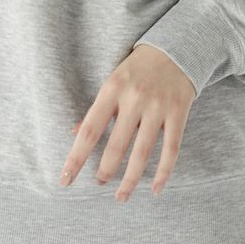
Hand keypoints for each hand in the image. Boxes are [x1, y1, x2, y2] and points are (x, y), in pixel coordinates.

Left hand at [60, 45, 196, 201]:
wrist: (175, 47)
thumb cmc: (137, 68)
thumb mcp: (113, 81)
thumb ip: (97, 109)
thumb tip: (75, 134)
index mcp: (112, 89)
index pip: (90, 130)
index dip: (76, 157)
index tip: (66, 179)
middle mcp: (134, 98)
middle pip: (116, 146)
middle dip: (105, 171)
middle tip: (98, 184)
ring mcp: (158, 106)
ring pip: (142, 153)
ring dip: (130, 179)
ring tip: (121, 196)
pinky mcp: (179, 112)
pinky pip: (171, 150)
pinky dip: (163, 173)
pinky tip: (155, 189)